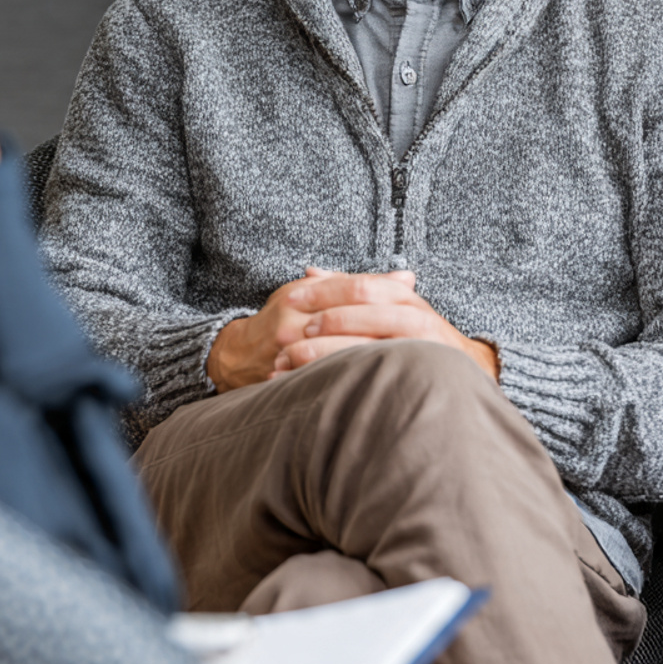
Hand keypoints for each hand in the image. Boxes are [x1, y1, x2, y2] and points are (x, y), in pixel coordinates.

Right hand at [206, 268, 416, 391]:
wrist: (238, 355)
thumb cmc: (280, 318)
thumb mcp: (311, 291)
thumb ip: (356, 284)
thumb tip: (408, 278)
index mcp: (301, 298)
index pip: (350, 290)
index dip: (383, 293)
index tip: (415, 300)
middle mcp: (294, 326)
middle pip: (351, 323)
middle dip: (386, 329)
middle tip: (424, 337)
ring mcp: (291, 356)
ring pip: (342, 355)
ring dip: (374, 359)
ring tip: (409, 363)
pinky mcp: (290, 381)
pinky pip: (327, 381)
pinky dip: (353, 381)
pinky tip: (379, 385)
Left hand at [274, 266, 499, 381]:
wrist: (469, 373)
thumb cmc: (419, 338)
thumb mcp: (392, 306)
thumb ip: (354, 289)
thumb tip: (310, 271)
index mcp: (404, 296)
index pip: (359, 286)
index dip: (322, 291)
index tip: (289, 299)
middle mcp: (414, 317)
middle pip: (359, 311)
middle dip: (320, 323)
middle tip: (287, 336)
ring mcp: (417, 348)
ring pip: (361, 347)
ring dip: (319, 354)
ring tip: (288, 363)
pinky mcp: (416, 378)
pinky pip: (370, 376)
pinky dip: (336, 379)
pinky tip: (313, 385)